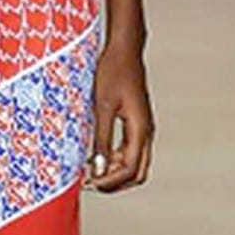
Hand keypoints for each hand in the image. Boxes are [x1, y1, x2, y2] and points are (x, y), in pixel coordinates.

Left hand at [84, 43, 153, 191]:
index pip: (130, 169)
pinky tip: (96, 156)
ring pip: (135, 164)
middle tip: (90, 183)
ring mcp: (142, 128)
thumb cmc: (113, 73)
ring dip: (115, 172)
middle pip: (138, 173)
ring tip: (90, 170)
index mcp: (140, 129)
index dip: (109, 181)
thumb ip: (101, 138)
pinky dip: (115, 160)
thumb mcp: (102, 106)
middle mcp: (145, 132)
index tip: (89, 183)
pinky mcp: (136, 124)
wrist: (124, 51)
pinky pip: (129, 151)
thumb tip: (96, 166)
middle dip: (115, 183)